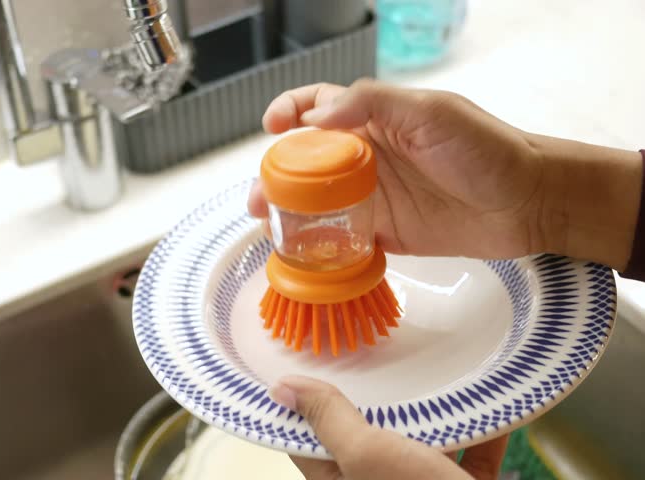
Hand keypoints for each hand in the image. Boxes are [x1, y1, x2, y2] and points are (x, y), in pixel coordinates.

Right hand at [248, 80, 642, 268]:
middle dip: (275, 174)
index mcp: (375, 120)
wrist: (528, 203)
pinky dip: (318, 246)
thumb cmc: (486, 149)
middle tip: (260, 197)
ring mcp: (374, 197)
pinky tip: (300, 254)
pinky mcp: (385, 234)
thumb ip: (372, 104)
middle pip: (306, 161)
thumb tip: (314, 118)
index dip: (290, 110)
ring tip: (268, 226)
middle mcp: (367, 157)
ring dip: (287, 213)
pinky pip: (341, 238)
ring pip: (317, 202)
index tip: (271, 126)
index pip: (319, 106)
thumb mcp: (431, 112)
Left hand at [269, 376, 509, 479]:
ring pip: (420, 445)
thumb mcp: (368, 456)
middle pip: (368, 439)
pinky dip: (479, 431)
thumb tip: (282, 387)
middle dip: (374, 401)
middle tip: (373, 355)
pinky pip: (469, 456)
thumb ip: (329, 421)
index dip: (307, 402)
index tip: (309, 362)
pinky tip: (485, 402)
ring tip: (430, 370)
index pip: (311, 441)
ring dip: (431, 412)